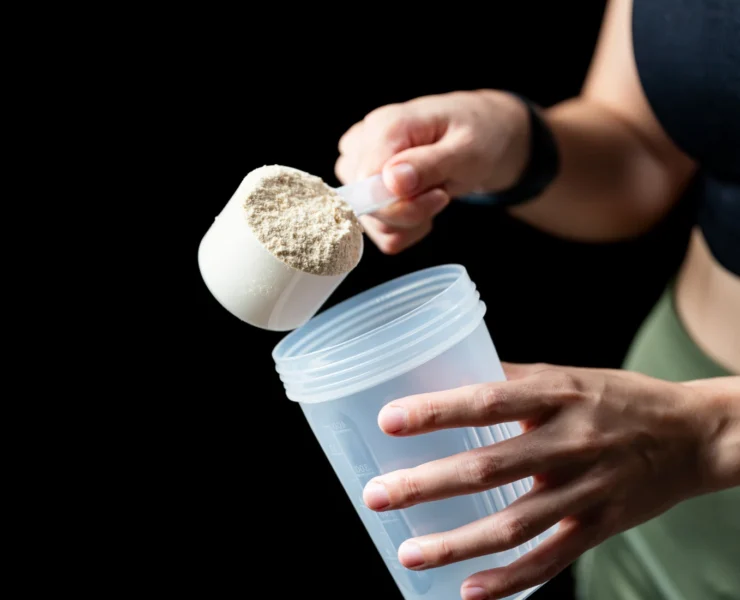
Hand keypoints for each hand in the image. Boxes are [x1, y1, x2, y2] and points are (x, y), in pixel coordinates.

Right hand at [335, 90, 528, 253]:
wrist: (480, 137)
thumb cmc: (476, 136)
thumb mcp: (467, 149)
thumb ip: (429, 164)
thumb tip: (391, 181)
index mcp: (383, 125)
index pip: (367, 183)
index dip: (402, 203)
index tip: (439, 194)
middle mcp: (361, 146)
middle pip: (366, 206)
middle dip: (410, 214)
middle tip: (441, 193)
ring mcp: (357, 169)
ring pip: (371, 224)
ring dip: (409, 223)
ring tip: (432, 194)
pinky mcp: (363, 191)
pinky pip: (376, 231)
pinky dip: (404, 229)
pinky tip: (421, 205)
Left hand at [362, 363, 729, 599]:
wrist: (693, 434)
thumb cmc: (619, 398)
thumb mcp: (567, 374)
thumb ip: (512, 378)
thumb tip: (451, 375)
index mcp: (557, 394)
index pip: (487, 401)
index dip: (437, 411)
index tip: (389, 420)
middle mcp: (571, 441)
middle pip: (489, 468)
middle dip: (427, 484)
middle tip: (378, 495)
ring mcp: (587, 488)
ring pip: (514, 524)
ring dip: (457, 543)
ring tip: (408, 553)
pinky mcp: (602, 525)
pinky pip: (552, 559)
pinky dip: (511, 579)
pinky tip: (469, 590)